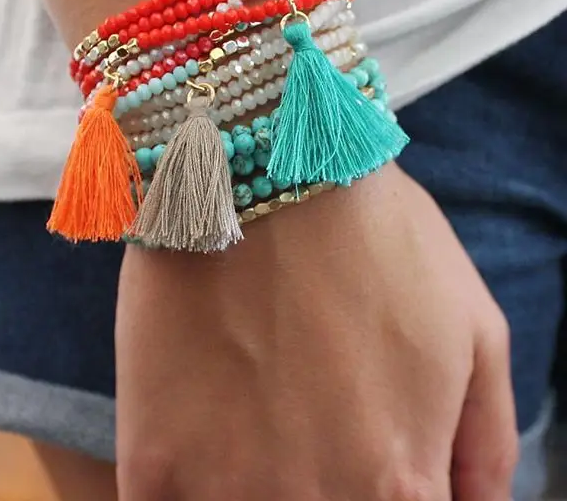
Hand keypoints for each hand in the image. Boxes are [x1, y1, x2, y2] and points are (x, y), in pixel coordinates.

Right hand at [115, 163, 517, 500]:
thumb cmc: (374, 235)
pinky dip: (183, 486)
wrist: (262, 169)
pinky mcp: (152, 461)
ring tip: (246, 421)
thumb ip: (485, 441)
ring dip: (244, 485)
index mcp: (400, 487)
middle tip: (297, 422)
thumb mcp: (473, 328)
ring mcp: (225, 490)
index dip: (377, 492)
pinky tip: (192, 439)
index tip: (354, 451)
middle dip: (312, 486)